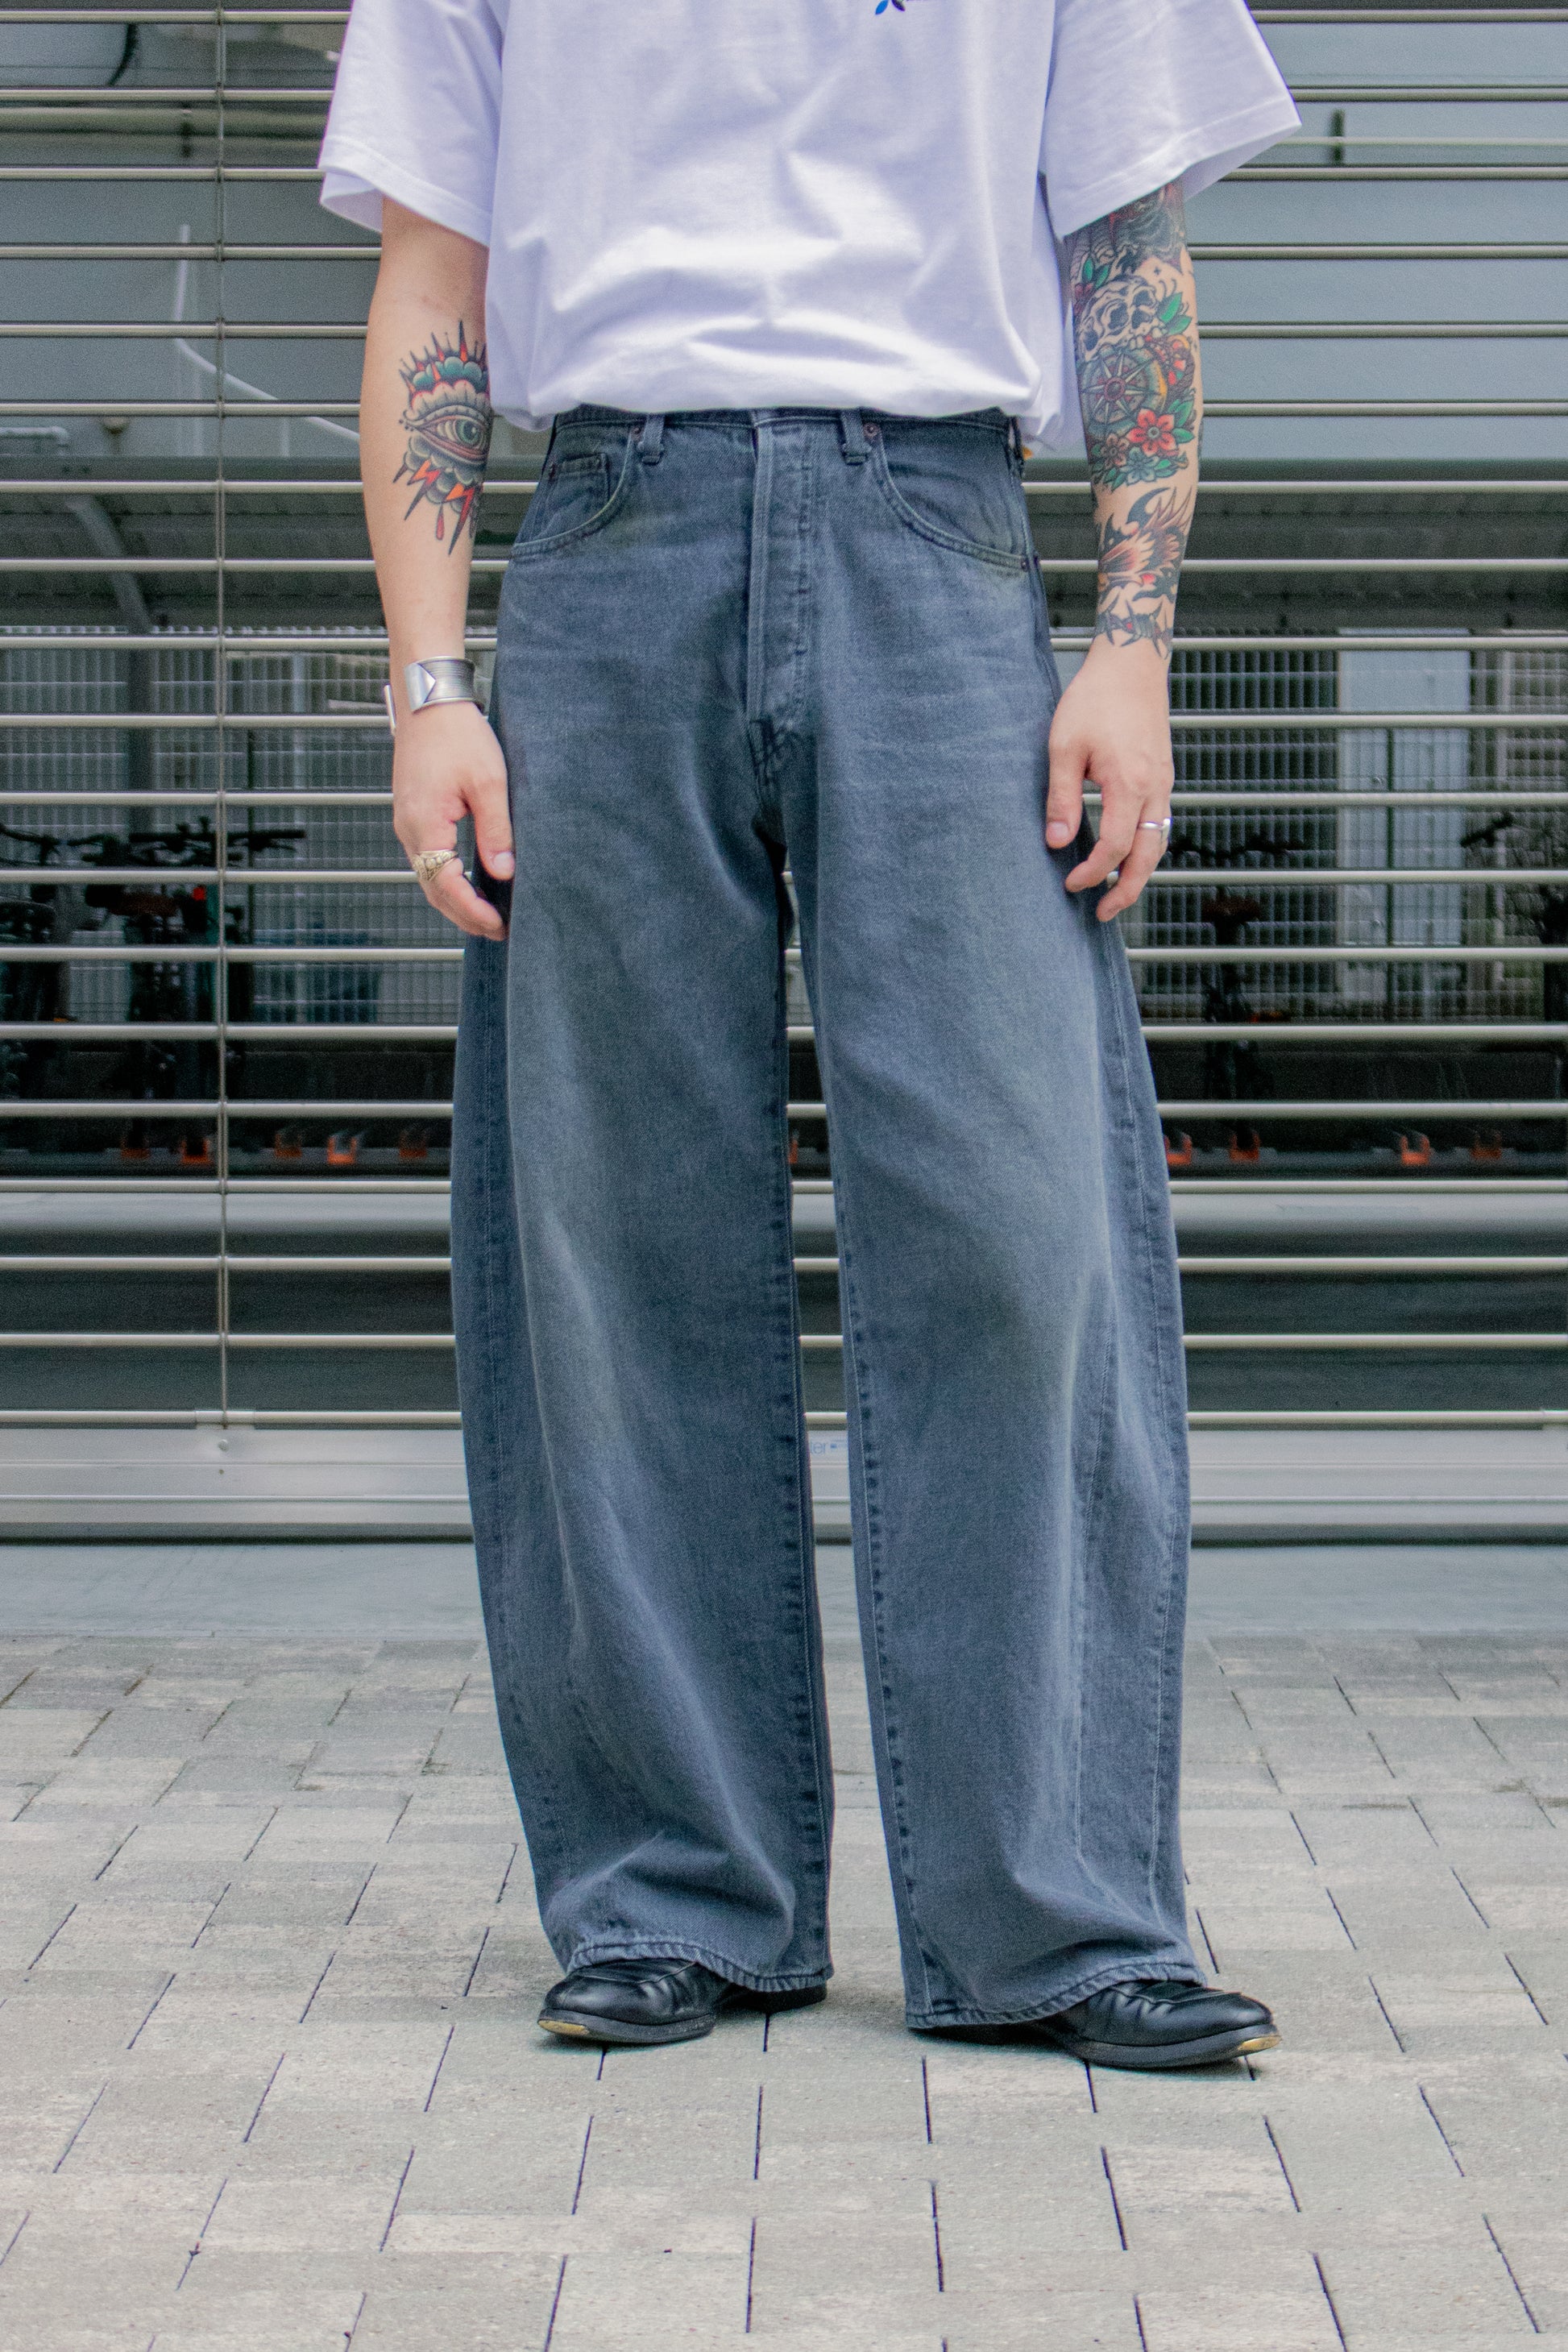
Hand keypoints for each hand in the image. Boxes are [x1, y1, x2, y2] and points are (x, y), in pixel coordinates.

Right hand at [392, 700, 512, 939]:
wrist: (429, 699)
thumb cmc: (458, 734)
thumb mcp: (489, 781)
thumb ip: (496, 830)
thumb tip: (504, 873)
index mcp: (424, 824)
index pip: (445, 885)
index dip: (472, 911)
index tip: (500, 926)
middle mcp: (408, 829)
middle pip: (432, 889)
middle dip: (464, 915)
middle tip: (499, 932)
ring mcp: (407, 823)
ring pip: (428, 877)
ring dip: (456, 901)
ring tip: (487, 917)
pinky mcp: (413, 815)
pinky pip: (427, 859)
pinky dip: (447, 880)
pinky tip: (469, 885)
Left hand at [1044, 638, 1173, 921]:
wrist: (1132, 663)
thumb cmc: (1094, 699)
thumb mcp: (1065, 746)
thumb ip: (1061, 798)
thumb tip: (1055, 843)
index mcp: (1129, 784)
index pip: (1116, 847)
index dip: (1094, 872)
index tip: (1071, 884)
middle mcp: (1155, 789)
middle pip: (1148, 856)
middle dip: (1128, 890)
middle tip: (1103, 913)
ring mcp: (1164, 783)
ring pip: (1159, 842)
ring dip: (1140, 872)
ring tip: (1116, 892)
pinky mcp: (1164, 776)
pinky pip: (1161, 824)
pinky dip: (1146, 848)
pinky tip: (1128, 857)